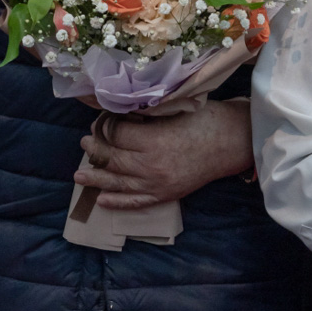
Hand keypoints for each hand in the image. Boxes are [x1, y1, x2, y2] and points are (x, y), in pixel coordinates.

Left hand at [74, 98, 253, 209]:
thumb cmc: (205, 119)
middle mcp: (152, 166)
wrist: (233, 142)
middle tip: (84, 142)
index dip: (105, 126)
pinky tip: (102, 200)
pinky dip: (118, 202)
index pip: (117, 135)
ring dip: (97, 178)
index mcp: (154, 140)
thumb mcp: (173, 108)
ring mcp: (158, 184)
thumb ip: (145, 115)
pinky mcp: (166, 195)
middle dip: (97, 150)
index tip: (100, 120)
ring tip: (78, 175)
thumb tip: (118, 115)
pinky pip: (136, 202)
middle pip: (114, 159)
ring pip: (119, 183)